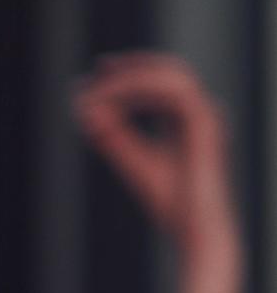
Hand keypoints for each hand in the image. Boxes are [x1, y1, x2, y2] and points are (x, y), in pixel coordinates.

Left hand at [74, 52, 241, 266]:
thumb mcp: (131, 160)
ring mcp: (207, 116)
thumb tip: (85, 110)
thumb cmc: (170, 201)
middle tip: (100, 66)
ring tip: (98, 92)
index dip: (132, 70)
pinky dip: (141, 92)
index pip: (161, 81)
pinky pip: (174, 93)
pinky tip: (114, 103)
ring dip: (130, 79)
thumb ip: (111, 135)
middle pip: (169, 70)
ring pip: (170, 76)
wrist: (195, 227)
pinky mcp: (206, 125)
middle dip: (132, 66)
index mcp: (186, 120)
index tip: (100, 68)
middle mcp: (201, 113)